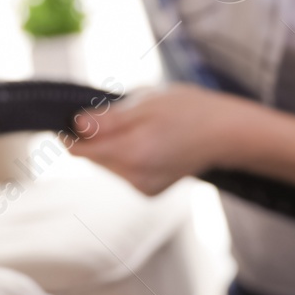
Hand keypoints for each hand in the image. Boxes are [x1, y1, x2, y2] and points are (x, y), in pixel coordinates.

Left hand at [65, 84, 246, 195]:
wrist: (227, 134)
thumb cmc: (190, 111)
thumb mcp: (146, 103)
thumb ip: (109, 119)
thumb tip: (76, 125)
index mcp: (134, 154)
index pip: (82, 151)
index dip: (70, 134)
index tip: (67, 117)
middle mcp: (136, 178)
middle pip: (94, 158)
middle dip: (96, 137)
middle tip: (118, 113)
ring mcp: (143, 188)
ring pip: (108, 165)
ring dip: (111, 145)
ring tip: (140, 126)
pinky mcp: (150, 191)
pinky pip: (123, 171)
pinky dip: (126, 155)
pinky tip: (148, 142)